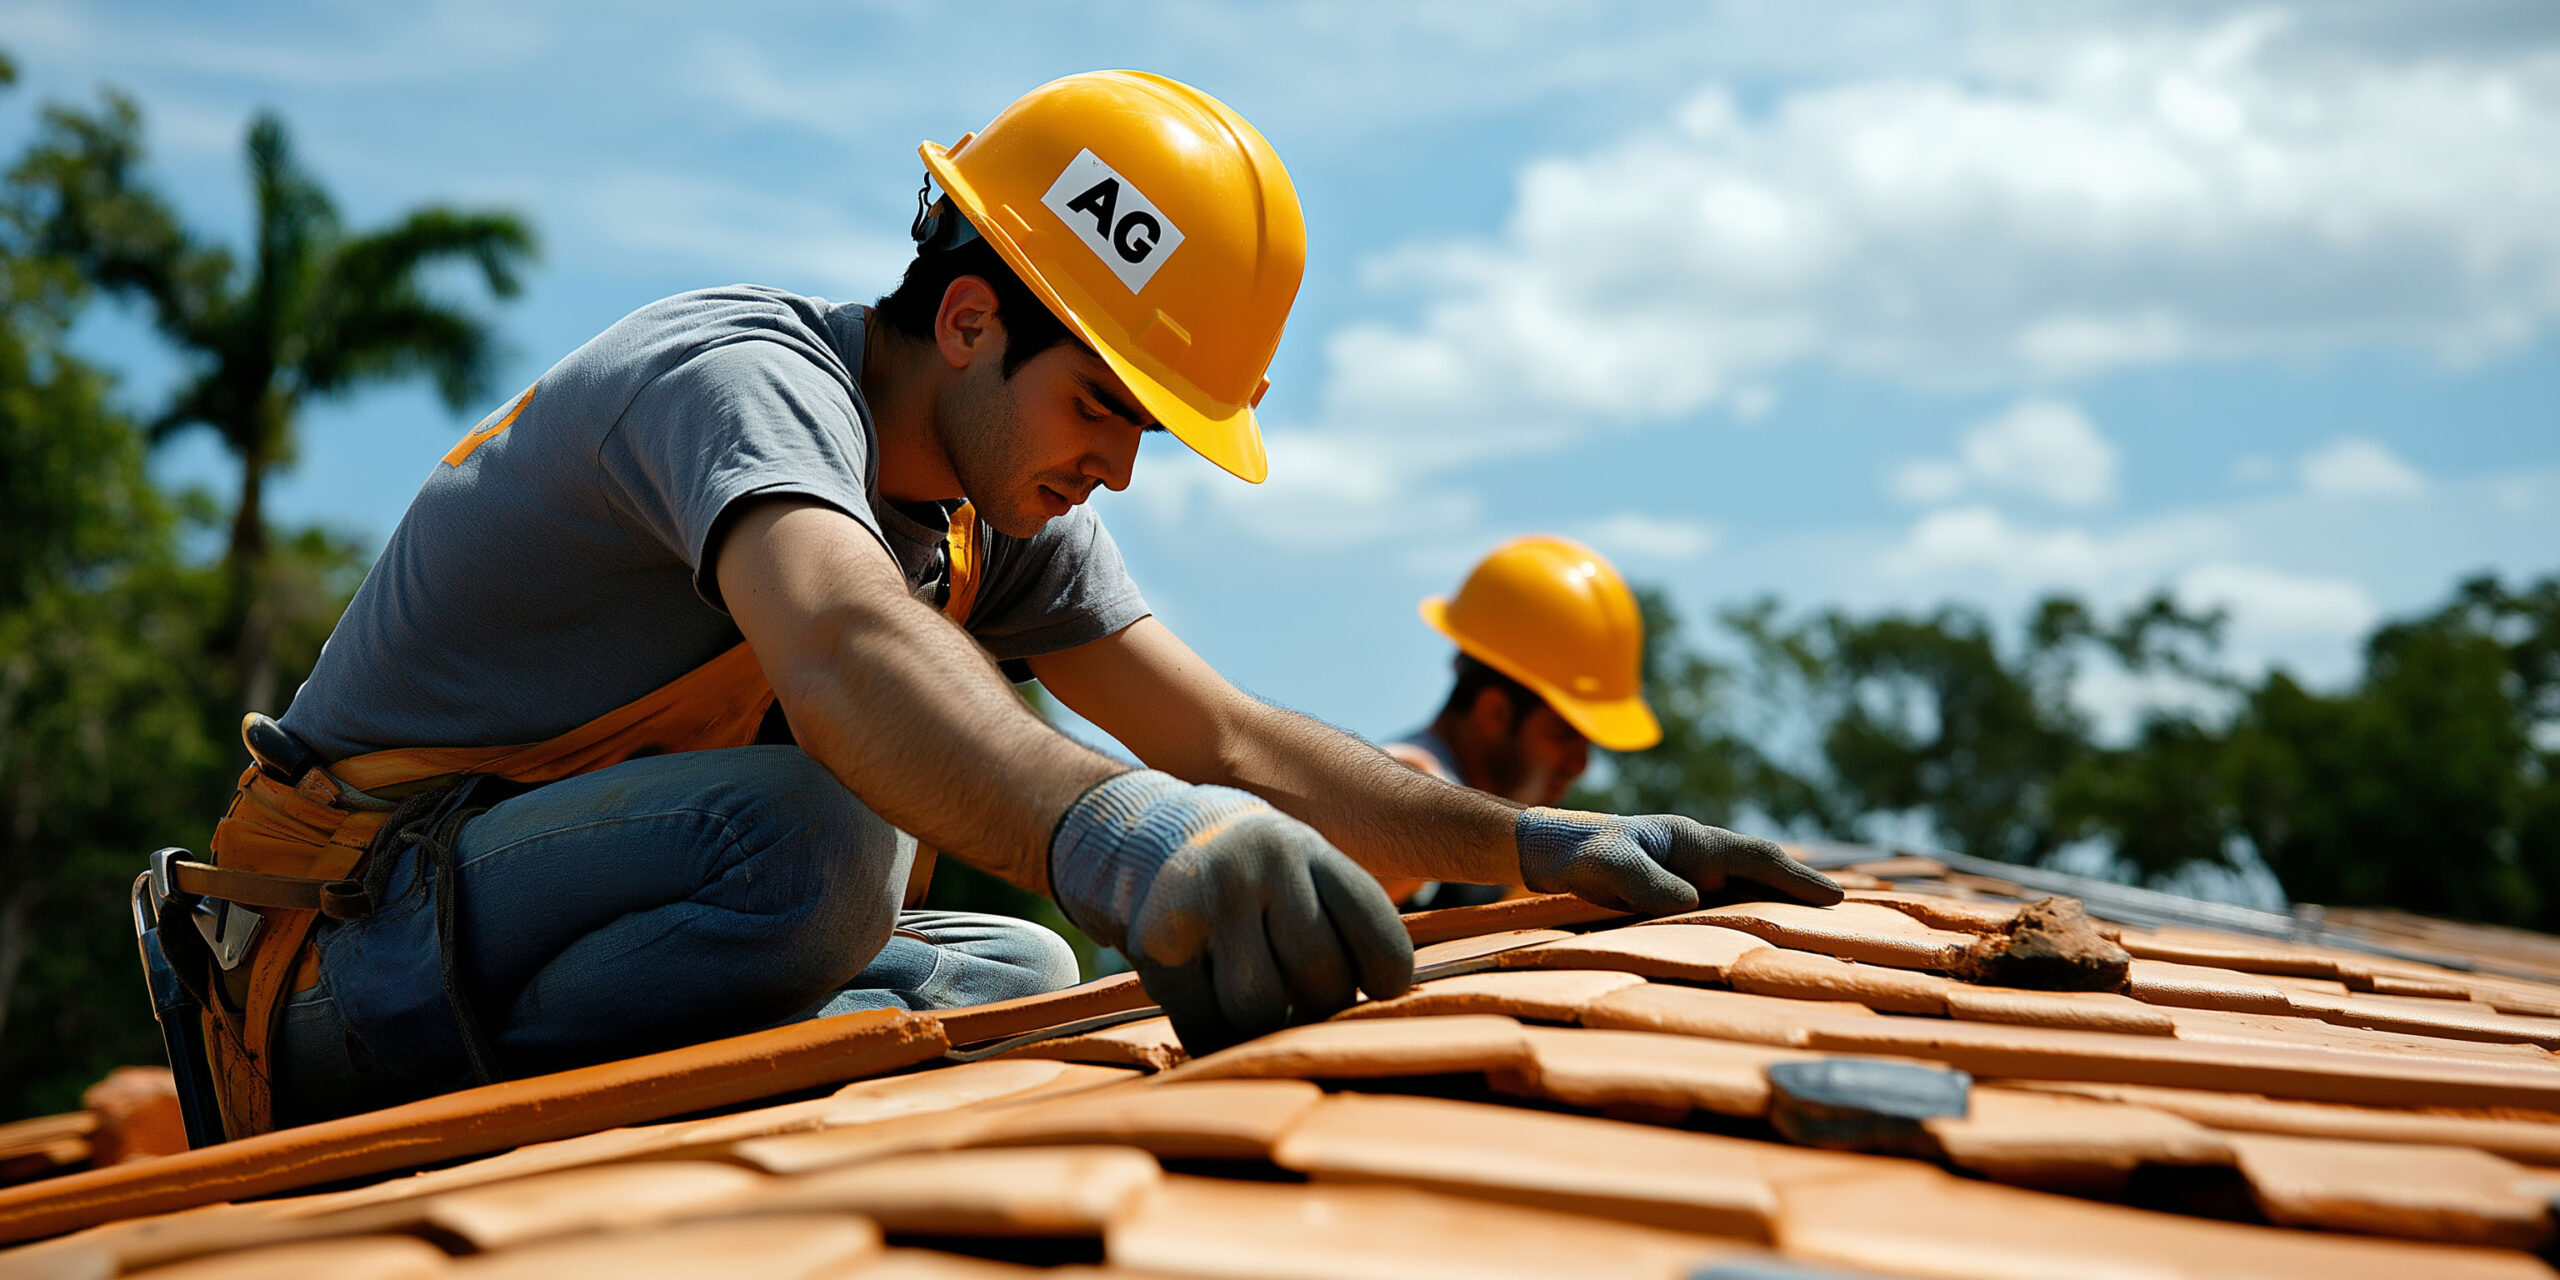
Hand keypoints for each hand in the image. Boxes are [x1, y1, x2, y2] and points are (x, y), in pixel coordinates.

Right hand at [1051, 771, 1412, 1052]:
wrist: (1133, 835)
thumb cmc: (1241, 873)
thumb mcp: (1298, 866)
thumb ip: (1340, 921)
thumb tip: (1382, 1010)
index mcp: (1313, 850)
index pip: (1381, 941)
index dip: (1384, 985)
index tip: (1369, 990)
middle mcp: (1267, 863)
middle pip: (1323, 981)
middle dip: (1318, 1009)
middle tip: (1299, 1003)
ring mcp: (1210, 897)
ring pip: (1259, 1007)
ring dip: (1261, 1028)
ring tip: (1256, 1010)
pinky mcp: (1158, 940)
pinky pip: (1202, 1024)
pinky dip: (1213, 1039)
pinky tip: (1213, 1020)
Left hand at [1516, 808, 1842, 914]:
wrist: (1553, 853)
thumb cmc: (1580, 854)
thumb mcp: (1608, 866)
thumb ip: (1647, 883)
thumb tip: (1693, 902)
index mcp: (1692, 841)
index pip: (1756, 857)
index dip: (1796, 878)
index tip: (1834, 898)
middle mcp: (1701, 856)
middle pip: (1764, 874)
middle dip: (1804, 893)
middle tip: (1852, 920)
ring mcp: (1694, 874)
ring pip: (1750, 891)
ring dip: (1783, 908)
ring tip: (1824, 936)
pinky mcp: (1681, 894)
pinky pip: (1728, 907)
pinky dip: (1753, 919)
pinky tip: (1767, 942)